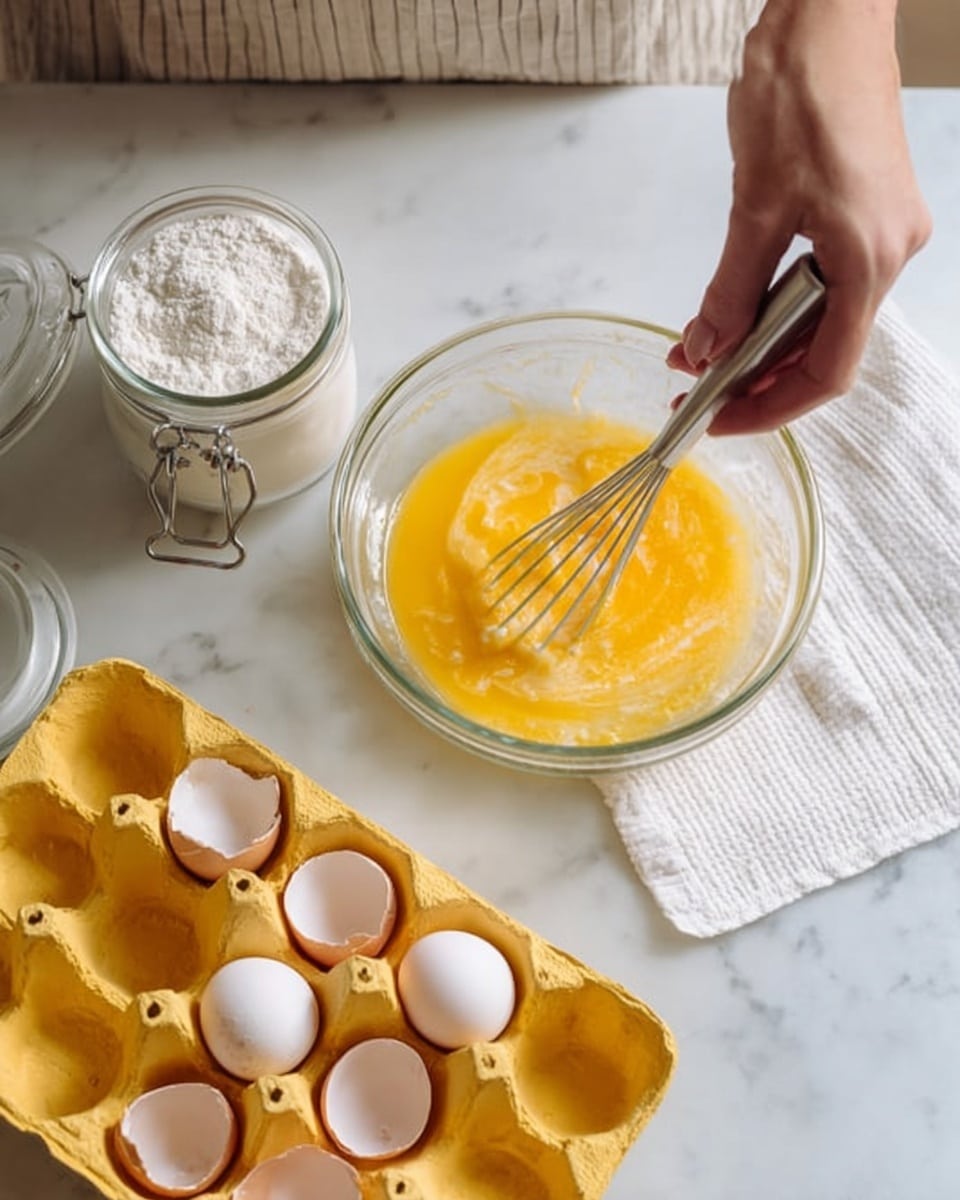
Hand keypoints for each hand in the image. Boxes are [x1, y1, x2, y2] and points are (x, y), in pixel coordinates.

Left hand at [669, 0, 931, 434]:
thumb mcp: (754, 204)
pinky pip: (824, 282)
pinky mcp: (868, 214)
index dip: (769, 409)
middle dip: (756, 376)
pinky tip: (736, 307)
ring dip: (762, 340)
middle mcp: (889, 254)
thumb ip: (731, 289)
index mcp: (869, 260)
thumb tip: (709, 348)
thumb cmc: (802, 87)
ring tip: (702, 346)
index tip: (717, 419)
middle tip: (694, 383)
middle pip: (824, 350)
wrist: (830, 11)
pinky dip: (778, 303)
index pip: (825, 373)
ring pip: (821, 318)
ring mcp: (882, 233)